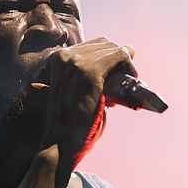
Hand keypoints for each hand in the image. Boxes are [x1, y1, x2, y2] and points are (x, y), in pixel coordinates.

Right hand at [30, 37, 135, 163]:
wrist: (60, 144)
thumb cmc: (70, 124)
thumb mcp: (73, 91)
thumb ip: (88, 74)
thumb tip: (122, 55)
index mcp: (56, 60)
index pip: (93, 45)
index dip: (108, 58)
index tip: (113, 76)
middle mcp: (63, 57)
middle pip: (105, 44)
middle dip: (117, 60)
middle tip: (121, 81)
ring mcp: (75, 63)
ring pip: (113, 48)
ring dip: (124, 65)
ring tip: (125, 85)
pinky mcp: (89, 73)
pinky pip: (120, 57)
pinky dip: (129, 68)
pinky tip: (131, 82)